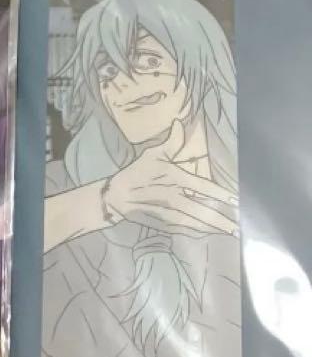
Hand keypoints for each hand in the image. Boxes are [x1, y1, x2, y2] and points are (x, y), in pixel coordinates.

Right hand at [101, 120, 237, 237]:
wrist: (116, 197)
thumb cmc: (136, 173)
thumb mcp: (152, 155)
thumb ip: (171, 141)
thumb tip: (180, 122)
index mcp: (174, 179)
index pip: (204, 188)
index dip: (221, 195)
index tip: (236, 201)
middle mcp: (174, 197)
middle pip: (204, 211)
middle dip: (223, 220)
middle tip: (239, 227)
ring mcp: (170, 213)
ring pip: (197, 223)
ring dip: (215, 228)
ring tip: (231, 232)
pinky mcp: (164, 223)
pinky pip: (186, 229)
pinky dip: (200, 232)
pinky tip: (211, 233)